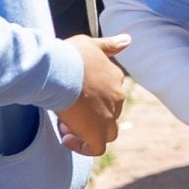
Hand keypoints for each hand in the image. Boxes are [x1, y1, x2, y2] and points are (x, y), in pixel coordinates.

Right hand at [57, 32, 132, 155]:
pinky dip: (83, 146)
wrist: (61, 70)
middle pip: (110, 113)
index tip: (74, 95)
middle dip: (90, 115)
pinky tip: (67, 138)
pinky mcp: (97, 132)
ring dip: (89, 131)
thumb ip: (109, 45)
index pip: (111, 93)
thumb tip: (128, 40)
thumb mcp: (92, 45)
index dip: (93, 98)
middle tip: (68, 109)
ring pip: (108, 132)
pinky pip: (96, 148)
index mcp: (116, 78)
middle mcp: (117, 98)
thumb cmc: (71, 56)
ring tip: (67, 124)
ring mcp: (109, 117)